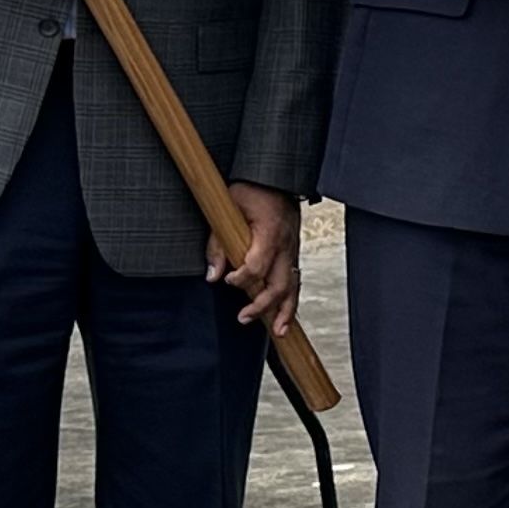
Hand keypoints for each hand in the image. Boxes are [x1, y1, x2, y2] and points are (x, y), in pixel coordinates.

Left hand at [210, 184, 300, 336]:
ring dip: (285, 311)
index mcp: (270, 234)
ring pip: (293, 287)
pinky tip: (285, 317)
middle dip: (262, 305)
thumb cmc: (252, 189)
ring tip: (277, 331)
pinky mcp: (293, 254)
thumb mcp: (228, 208)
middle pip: (278, 284)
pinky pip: (296, 280)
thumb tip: (212, 275)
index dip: (241, 278)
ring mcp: (292, 251)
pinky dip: (292, 301)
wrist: (276, 176)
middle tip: (243, 317)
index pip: (256, 267)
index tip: (228, 281)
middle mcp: (285, 246)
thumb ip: (218, 243)